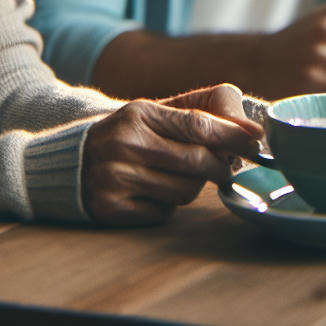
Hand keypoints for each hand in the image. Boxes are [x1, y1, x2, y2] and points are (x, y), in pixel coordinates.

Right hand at [81, 83, 262, 225]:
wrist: (69, 162)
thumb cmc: (127, 135)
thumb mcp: (154, 113)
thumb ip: (200, 113)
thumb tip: (250, 129)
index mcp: (139, 113)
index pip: (198, 125)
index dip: (232, 135)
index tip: (256, 141)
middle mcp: (125, 144)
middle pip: (197, 162)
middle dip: (220, 166)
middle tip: (226, 166)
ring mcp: (115, 178)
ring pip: (184, 191)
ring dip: (192, 187)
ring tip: (178, 176)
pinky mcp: (111, 207)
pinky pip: (163, 213)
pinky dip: (167, 205)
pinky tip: (152, 192)